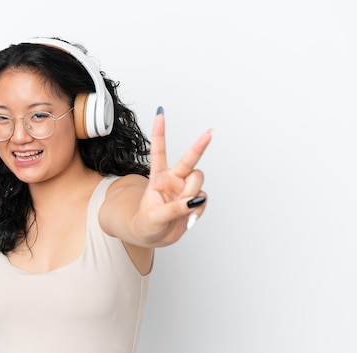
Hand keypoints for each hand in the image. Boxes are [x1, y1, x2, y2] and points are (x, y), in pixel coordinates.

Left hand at [139, 108, 211, 243]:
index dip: (160, 133)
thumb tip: (192, 202)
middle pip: (189, 159)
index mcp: (158, 178)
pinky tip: (189, 216)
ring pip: (198, 180)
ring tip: (183, 207)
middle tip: (210, 133)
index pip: (159, 152)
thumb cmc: (146, 223)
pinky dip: (197, 209)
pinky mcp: (194, 201)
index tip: (160, 114)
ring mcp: (185, 189)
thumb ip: (173, 209)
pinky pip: (203, 200)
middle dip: (200, 145)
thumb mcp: (154, 217)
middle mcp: (173, 179)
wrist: (152, 236)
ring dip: (193, 193)